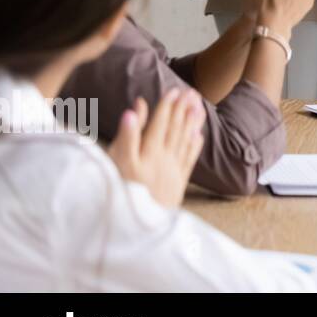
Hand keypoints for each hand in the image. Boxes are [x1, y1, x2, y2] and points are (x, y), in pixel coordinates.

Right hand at [108, 88, 204, 208]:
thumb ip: (127, 135)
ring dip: (192, 122)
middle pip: (176, 128)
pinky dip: (194, 146)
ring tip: (199, 106)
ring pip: (186, 140)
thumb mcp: (117, 163)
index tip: (175, 90)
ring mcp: (174, 170)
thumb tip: (135, 108)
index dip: (168, 106)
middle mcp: (165, 158)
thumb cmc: (120, 192)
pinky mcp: (178, 183)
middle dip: (183, 109)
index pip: (161, 122)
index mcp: (149, 151)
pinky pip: (189, 159)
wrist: (137, 226)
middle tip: (191, 92)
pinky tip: (199, 136)